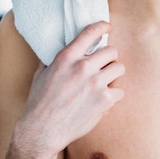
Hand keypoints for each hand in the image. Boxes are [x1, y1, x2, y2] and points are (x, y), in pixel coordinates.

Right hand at [13, 21, 124, 158]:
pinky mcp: (104, 100)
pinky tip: (103, 100)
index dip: (103, 27)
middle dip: (109, 58)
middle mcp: (82, 67)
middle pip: (112, 51)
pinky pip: (120, 91)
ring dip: (114, 75)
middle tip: (103, 67)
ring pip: (119, 68)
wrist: (41, 131)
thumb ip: (55, 58)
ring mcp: (95, 83)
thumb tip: (65, 46)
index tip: (108, 27)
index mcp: (66, 57)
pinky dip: (114, 95)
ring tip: (104, 83)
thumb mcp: (42, 73)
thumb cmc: (39, 102)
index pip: (90, 32)